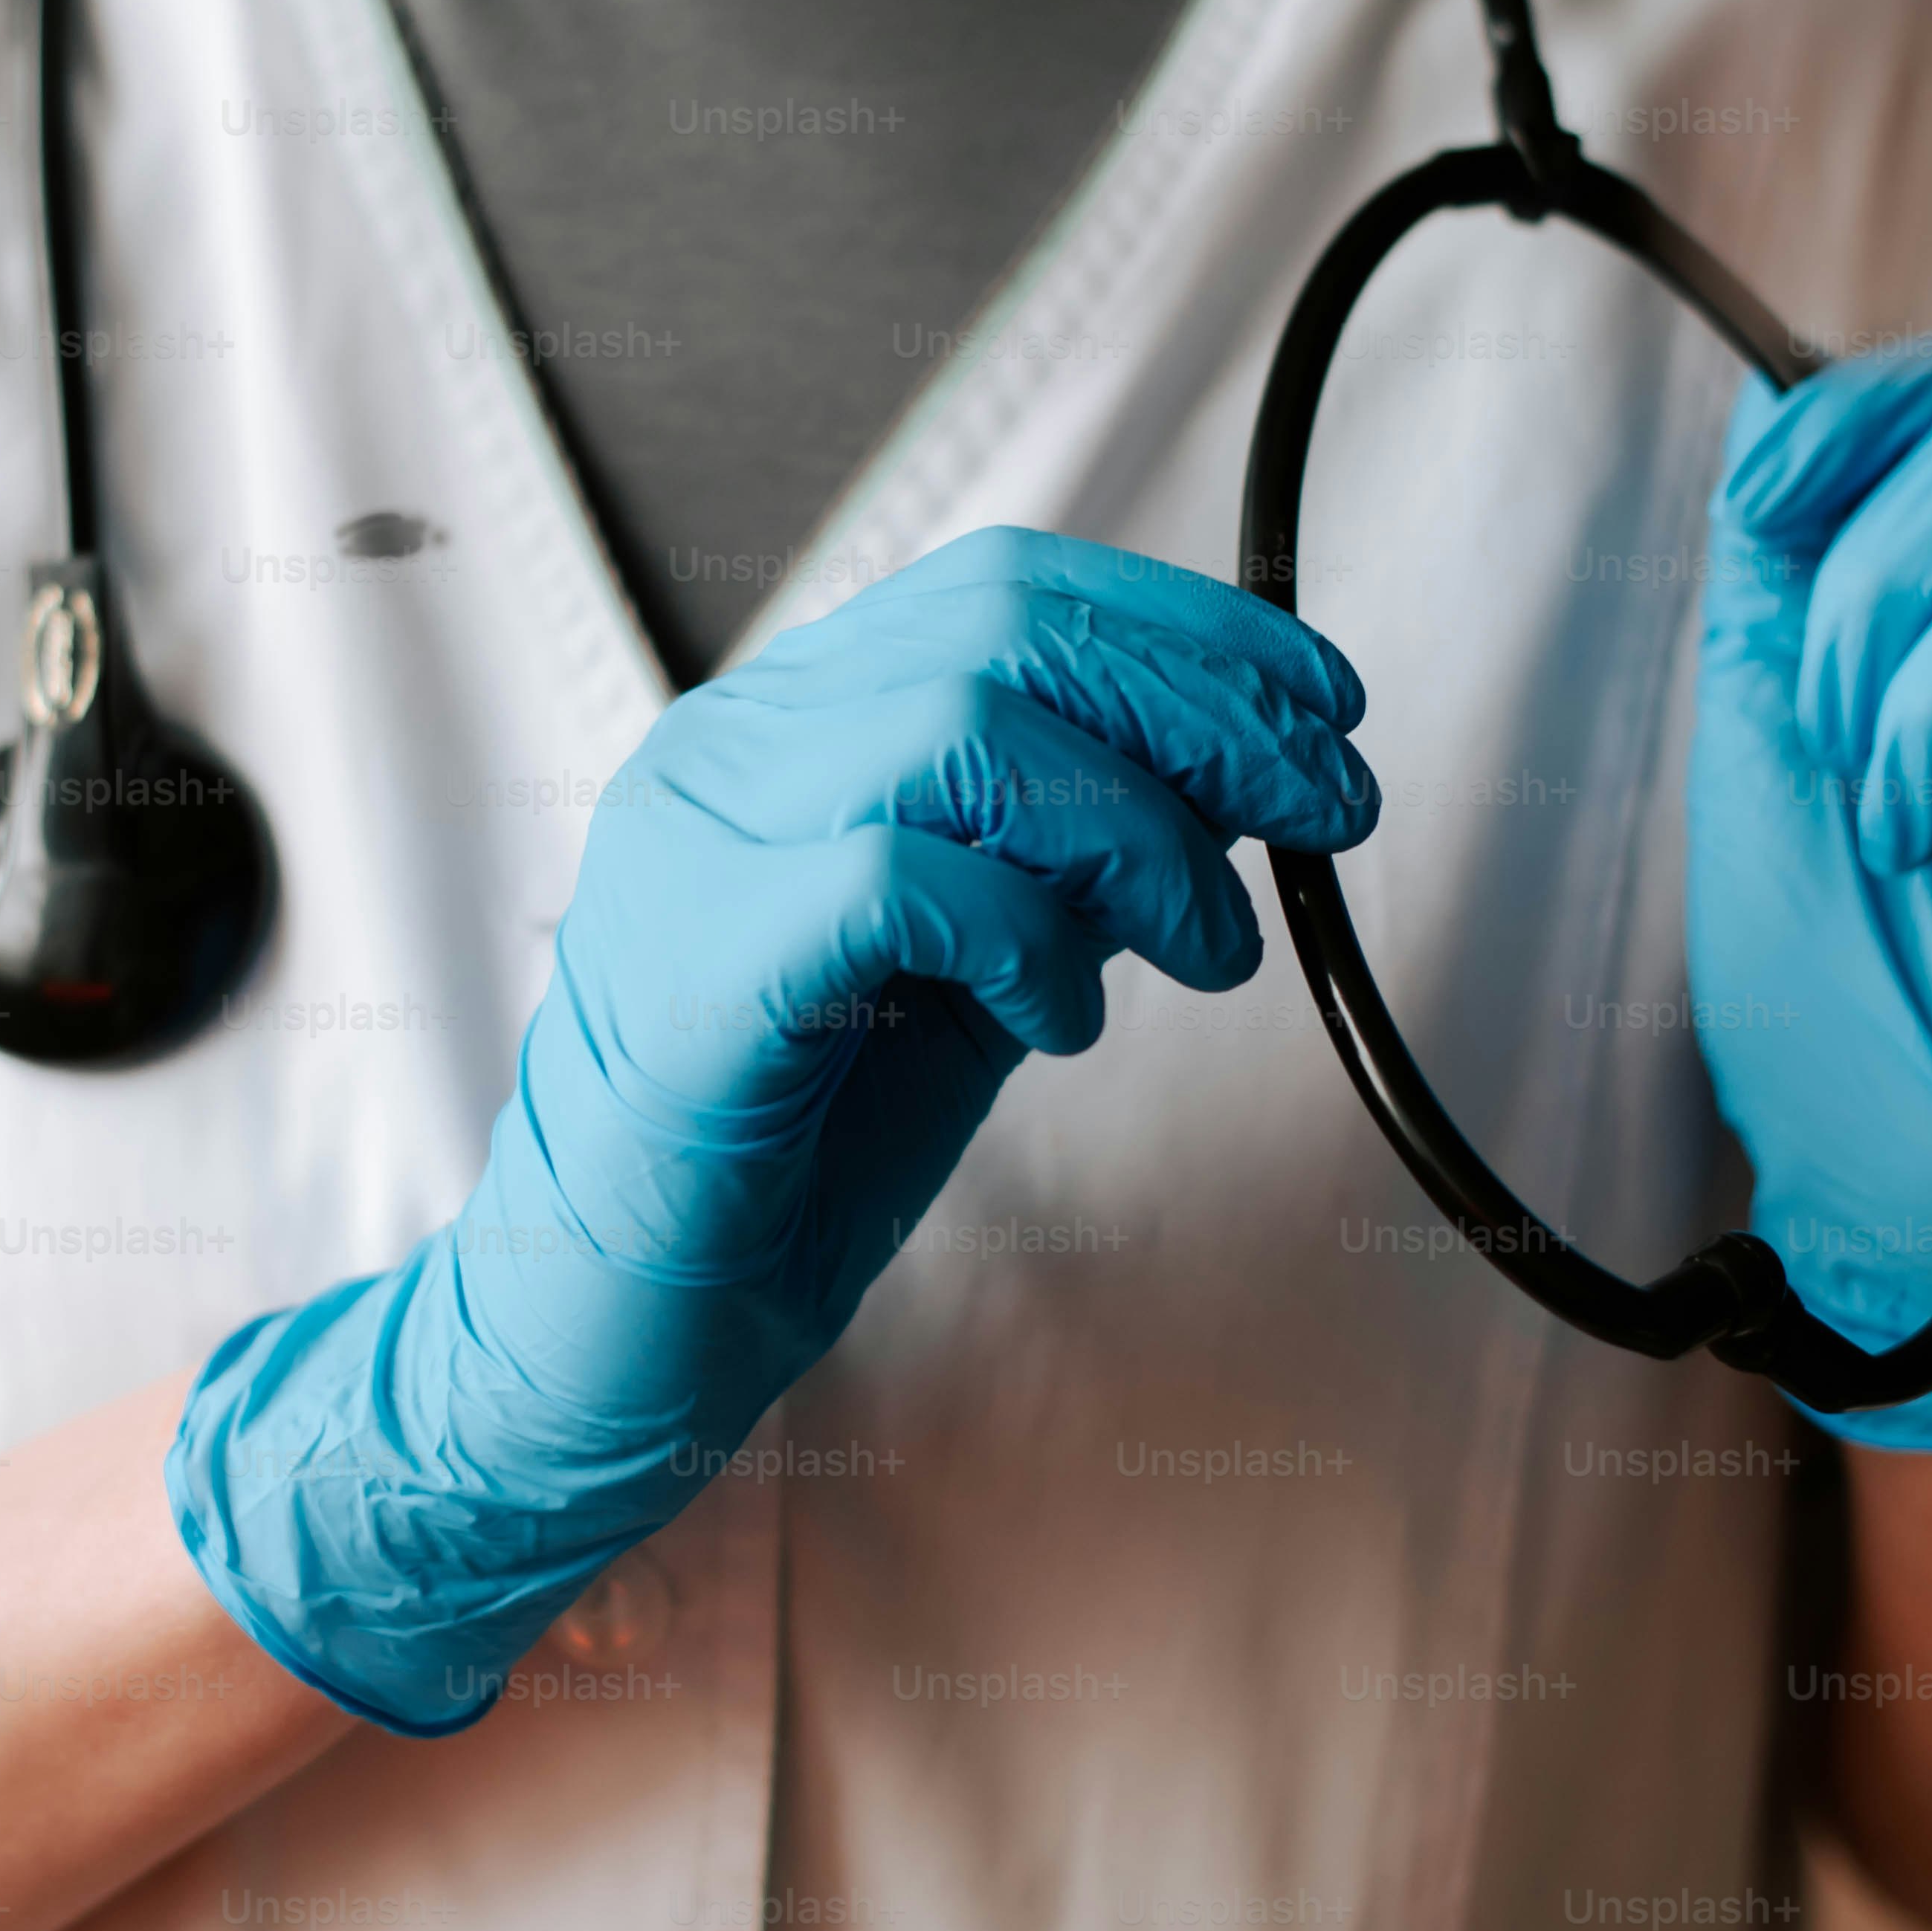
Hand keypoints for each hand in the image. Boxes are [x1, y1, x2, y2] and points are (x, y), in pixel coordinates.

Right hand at [169, 528, 1378, 1729]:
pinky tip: (1062, 1020)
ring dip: (1141, 832)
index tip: (1321, 702)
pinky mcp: (695, 978)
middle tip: (1327, 809)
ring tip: (1206, 951)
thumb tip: (1234, 784)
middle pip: (999, 633)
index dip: (1186, 626)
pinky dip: (1027, 935)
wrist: (604, 1339)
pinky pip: (899, 880)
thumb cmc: (785, 1163)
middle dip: (1204, 708)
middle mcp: (723, 755)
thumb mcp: (968, 978)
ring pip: (961, 730)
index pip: (999, 590)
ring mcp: (692, 853)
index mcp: (782, 733)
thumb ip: (1068, 869)